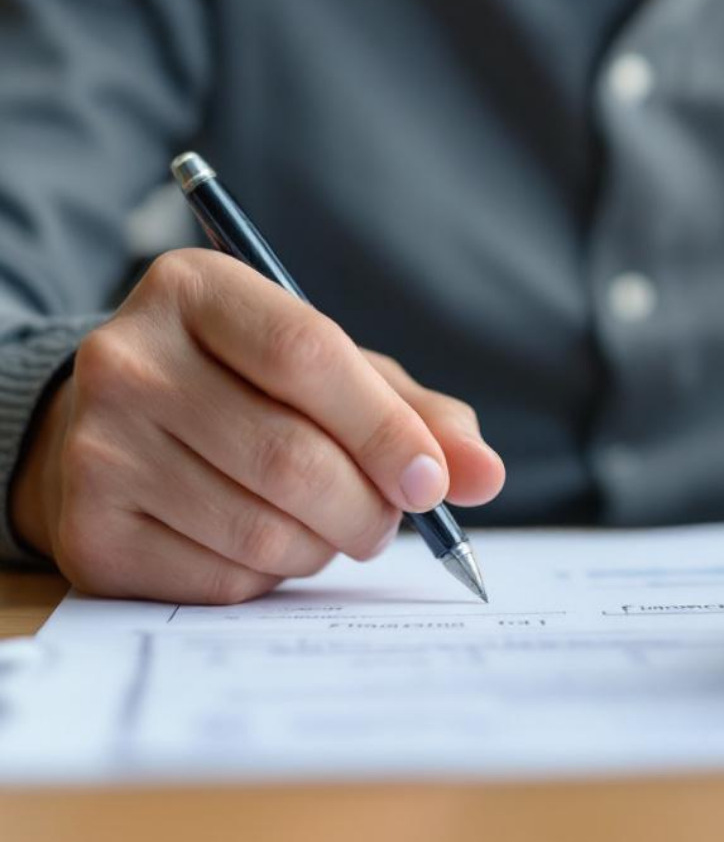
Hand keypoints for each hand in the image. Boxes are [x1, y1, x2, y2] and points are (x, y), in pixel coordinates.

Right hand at [9, 249, 505, 603]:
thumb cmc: (249, 393)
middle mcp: (128, 360)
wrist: (113, 434)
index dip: (385, 429)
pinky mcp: (89, 534)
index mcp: (195, 291)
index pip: (306, 355)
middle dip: (367, 506)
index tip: (432, 483)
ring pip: (262, 530)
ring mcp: (98, 448)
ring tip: (325, 526)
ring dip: (324, 545)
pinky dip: (270, 577)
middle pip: (290, 456)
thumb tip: (485, 475)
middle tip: (389, 520)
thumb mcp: (335, 375)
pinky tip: (260, 545)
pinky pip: (222, 580)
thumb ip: (417, 414)